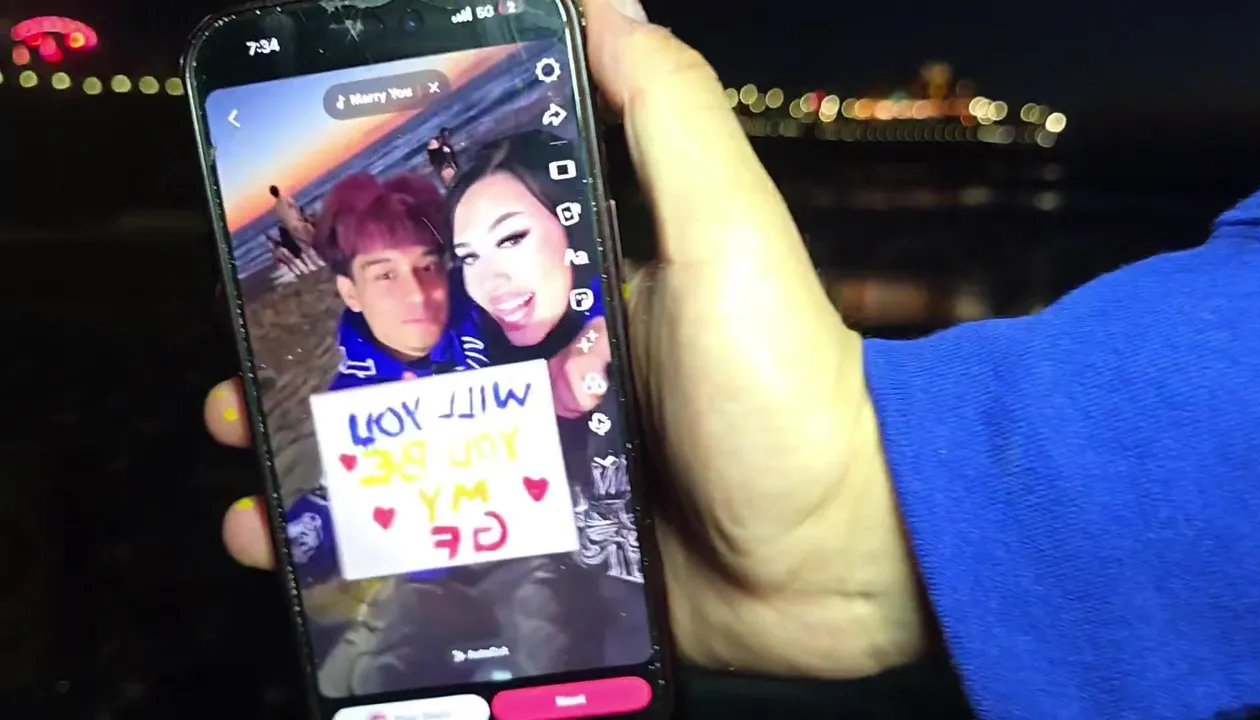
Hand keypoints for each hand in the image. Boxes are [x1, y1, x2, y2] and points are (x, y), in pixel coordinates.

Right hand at [207, 0, 927, 679]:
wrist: (840, 561)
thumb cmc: (785, 387)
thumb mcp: (728, 232)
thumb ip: (671, 117)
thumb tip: (605, 1)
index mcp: (575, 292)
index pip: (444, 258)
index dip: (360, 257)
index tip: (282, 257)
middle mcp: (549, 375)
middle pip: (405, 363)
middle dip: (312, 368)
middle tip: (238, 382)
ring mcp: (543, 468)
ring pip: (404, 458)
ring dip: (316, 463)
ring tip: (250, 478)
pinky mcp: (549, 549)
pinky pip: (440, 546)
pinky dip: (367, 552)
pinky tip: (296, 555)